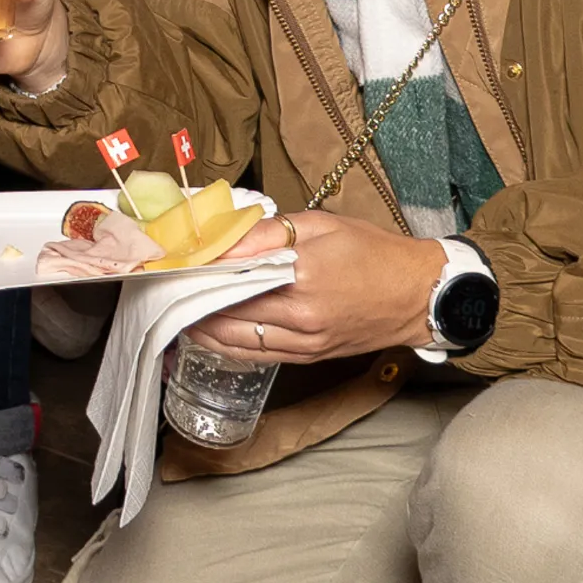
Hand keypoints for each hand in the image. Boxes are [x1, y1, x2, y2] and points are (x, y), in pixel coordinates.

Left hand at [183, 209, 447, 364]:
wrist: (420, 295)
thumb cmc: (374, 252)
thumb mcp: (321, 224)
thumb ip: (267, 232)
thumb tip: (224, 240)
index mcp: (303, 277)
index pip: (234, 276)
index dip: (198, 271)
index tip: (170, 263)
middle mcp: (301, 317)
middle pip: (229, 311)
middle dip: (192, 299)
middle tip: (162, 286)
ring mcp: (305, 343)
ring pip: (238, 340)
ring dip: (202, 326)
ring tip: (175, 309)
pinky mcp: (310, 357)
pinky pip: (258, 355)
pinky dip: (227, 344)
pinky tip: (208, 331)